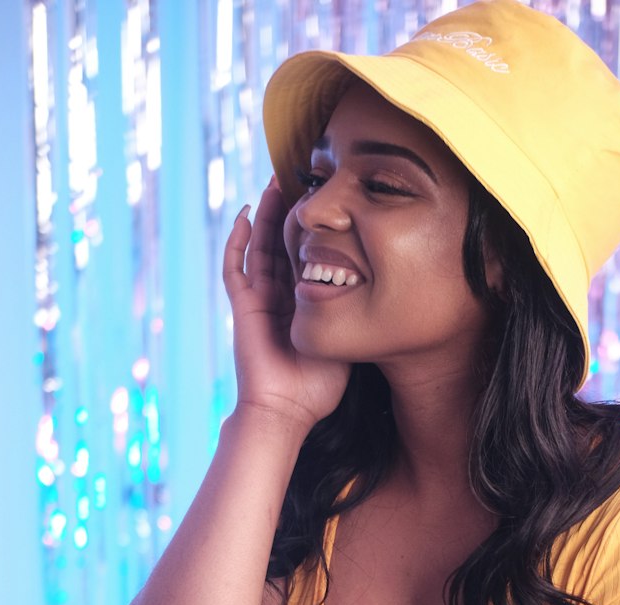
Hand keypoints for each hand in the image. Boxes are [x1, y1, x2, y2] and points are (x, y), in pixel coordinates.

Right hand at [223, 179, 351, 430]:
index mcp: (302, 303)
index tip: (326, 203)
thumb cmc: (318, 387)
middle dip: (289, 212)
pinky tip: (247, 215)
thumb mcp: (346, 343)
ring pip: (259, 246)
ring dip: (267, 214)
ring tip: (276, 182)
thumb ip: (355, 317)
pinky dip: (238, 240)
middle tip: (300, 177)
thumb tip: (383, 295)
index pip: (306, 256)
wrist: (287, 411)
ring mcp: (259, 300)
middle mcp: (279, 297)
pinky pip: (236, 267)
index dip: (313, 230)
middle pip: (281, 243)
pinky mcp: (243, 307)